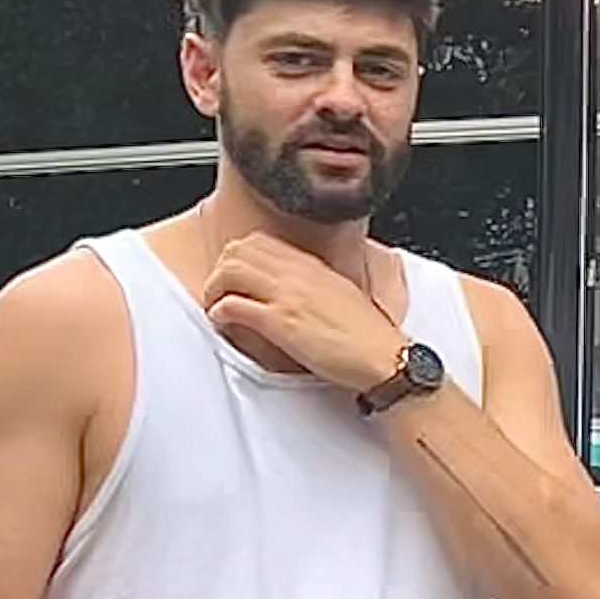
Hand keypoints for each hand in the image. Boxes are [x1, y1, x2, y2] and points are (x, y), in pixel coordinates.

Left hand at [204, 237, 407, 394]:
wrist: (384, 357)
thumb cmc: (369, 336)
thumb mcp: (342, 296)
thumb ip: (314, 285)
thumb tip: (294, 289)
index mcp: (312, 266)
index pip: (260, 241)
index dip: (239, 256)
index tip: (236, 276)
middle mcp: (298, 274)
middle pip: (238, 249)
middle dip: (221, 270)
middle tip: (221, 292)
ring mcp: (288, 295)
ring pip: (230, 271)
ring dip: (215, 289)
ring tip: (218, 307)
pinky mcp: (281, 322)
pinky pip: (234, 305)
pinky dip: (220, 312)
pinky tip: (224, 323)